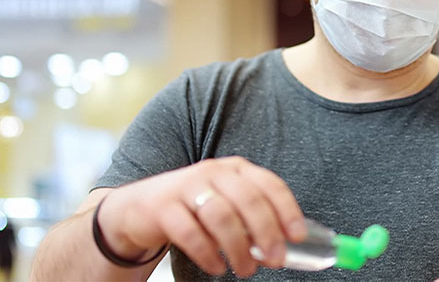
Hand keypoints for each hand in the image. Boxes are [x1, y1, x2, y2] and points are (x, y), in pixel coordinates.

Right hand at [97, 156, 306, 277]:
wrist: (139, 208)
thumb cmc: (194, 209)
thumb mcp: (226, 205)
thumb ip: (252, 220)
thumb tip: (283, 247)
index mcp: (236, 169)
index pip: (269, 184)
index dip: (287, 210)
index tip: (298, 236)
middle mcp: (214, 172)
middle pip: (248, 200)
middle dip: (266, 232)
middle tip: (275, 260)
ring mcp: (187, 186)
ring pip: (222, 216)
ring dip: (238, 248)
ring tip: (245, 269)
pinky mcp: (164, 206)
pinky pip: (191, 232)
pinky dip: (208, 253)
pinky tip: (216, 267)